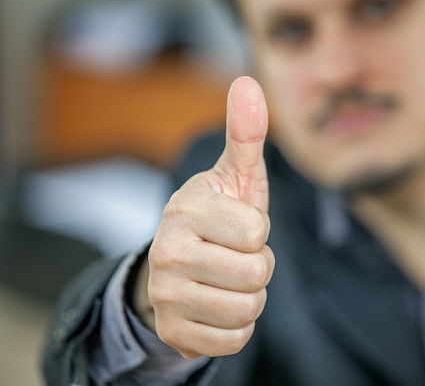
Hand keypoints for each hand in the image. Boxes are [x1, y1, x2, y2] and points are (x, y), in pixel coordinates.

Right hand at [136, 76, 274, 357]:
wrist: (181, 264)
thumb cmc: (219, 216)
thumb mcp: (236, 175)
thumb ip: (246, 133)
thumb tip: (248, 82)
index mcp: (184, 209)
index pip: (256, 232)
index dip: (258, 231)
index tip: (238, 226)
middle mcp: (166, 252)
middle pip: (256, 274)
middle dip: (258, 266)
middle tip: (235, 255)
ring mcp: (165, 296)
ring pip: (247, 310)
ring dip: (250, 296)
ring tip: (227, 278)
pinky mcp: (172, 332)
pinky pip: (234, 341)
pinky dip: (237, 327)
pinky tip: (219, 305)